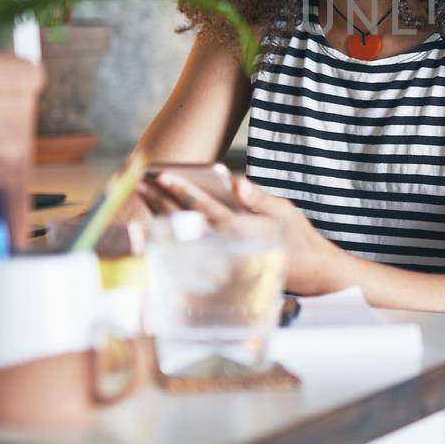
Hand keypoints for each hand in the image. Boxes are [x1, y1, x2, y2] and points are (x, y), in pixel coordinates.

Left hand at [141, 171, 349, 296]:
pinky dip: (169, 230)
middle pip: (182, 219)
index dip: (179, 188)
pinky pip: (186, 245)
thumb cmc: (294, 235)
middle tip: (139, 179)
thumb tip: (235, 182)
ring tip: (144, 193)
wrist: (305, 270)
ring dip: (159, 213)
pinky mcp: (215, 265)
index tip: (160, 174)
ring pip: (180, 233)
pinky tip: (157, 216)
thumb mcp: (282, 210)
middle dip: (159, 198)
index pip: (200, 205)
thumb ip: (256, 197)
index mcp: (236, 229)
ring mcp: (215, 257)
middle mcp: (221, 245)